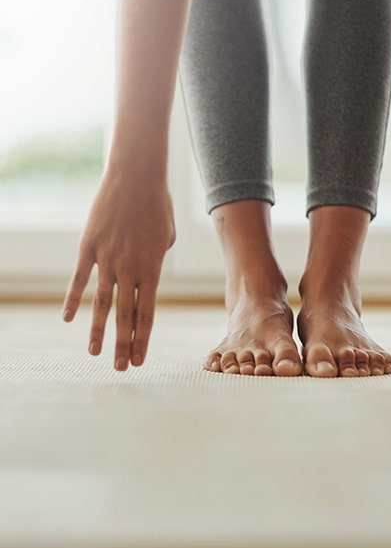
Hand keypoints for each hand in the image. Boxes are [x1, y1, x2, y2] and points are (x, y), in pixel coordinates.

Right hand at [62, 174, 175, 370]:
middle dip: (124, 345)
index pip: (148, 314)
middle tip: (122, 369)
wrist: (136, 179)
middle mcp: (130, 269)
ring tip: (96, 354)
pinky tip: (68, 320)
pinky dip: (73, 300)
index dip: (143, 339)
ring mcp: (107, 259)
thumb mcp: (166, 238)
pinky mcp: (88, 248)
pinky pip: (79, 279)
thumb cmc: (157, 207)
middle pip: (126, 316)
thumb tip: (147, 274)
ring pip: (102, 304)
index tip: (140, 360)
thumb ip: (156, 261)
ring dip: (99, 331)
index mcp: (153, 270)